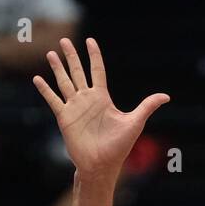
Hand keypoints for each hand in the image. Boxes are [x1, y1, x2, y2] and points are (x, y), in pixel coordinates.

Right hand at [32, 38, 169, 181]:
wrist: (102, 165)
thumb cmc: (119, 146)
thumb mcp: (135, 122)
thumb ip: (147, 106)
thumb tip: (166, 96)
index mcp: (103, 98)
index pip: (98, 71)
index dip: (94, 56)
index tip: (90, 41)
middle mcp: (87, 100)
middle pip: (78, 72)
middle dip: (72, 56)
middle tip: (64, 40)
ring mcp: (75, 108)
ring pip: (64, 82)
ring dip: (57, 68)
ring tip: (50, 53)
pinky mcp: (65, 117)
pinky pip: (53, 99)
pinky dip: (45, 89)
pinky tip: (37, 78)